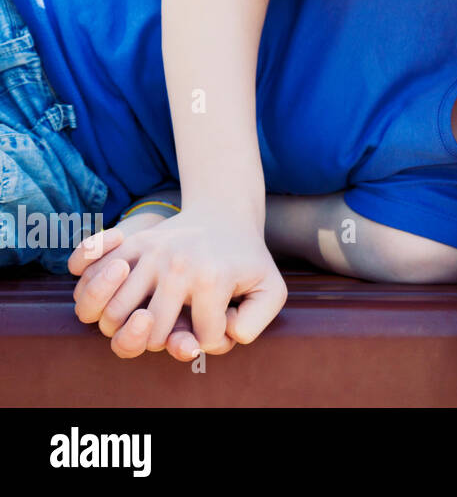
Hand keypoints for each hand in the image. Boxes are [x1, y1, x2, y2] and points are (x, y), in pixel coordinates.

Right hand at [67, 207, 285, 357]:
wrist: (226, 213)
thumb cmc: (248, 259)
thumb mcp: (271, 288)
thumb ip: (254, 322)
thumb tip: (214, 338)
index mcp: (211, 279)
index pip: (198, 339)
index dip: (209, 340)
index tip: (219, 322)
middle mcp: (177, 266)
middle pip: (144, 335)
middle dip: (159, 340)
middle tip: (170, 324)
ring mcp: (151, 253)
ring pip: (108, 315)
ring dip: (120, 325)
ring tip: (142, 313)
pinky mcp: (132, 241)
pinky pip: (88, 269)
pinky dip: (88, 284)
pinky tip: (115, 281)